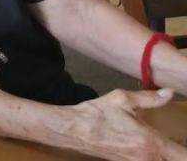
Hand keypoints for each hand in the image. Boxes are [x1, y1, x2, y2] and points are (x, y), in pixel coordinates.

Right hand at [64, 88, 186, 160]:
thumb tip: (169, 92)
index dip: (186, 151)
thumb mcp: (123, 99)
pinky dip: (153, 157)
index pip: (183, 156)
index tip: (184, 142)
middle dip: (178, 153)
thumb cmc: (97, 114)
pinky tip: (150, 148)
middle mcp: (146, 159)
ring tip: (167, 146)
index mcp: (150, 143)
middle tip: (176, 143)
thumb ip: (149, 98)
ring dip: (165, 155)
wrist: (72, 129)